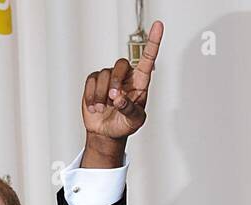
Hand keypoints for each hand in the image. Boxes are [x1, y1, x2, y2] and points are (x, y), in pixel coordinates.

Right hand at [81, 20, 163, 165]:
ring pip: (104, 74)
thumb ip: (130, 109)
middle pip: (120, 64)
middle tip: (113, 99)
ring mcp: (109, 77)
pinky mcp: (95, 81)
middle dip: (115, 81)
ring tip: (103, 109)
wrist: (107, 132)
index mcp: (140, 83)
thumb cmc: (125, 124)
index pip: (148, 59)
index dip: (153, 42)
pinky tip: (95, 107)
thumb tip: (120, 98)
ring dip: (102, 95)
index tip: (158, 26)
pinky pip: (91, 81)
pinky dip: (92, 96)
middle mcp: (125, 77)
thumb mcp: (134, 121)